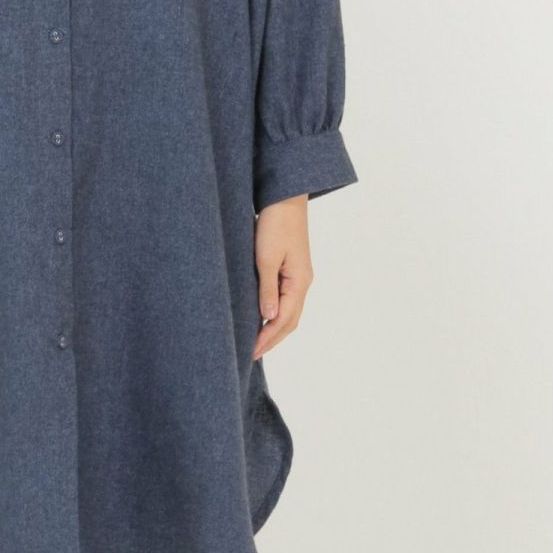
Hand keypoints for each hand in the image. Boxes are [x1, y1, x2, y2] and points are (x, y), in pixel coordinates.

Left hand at [251, 194, 312, 360]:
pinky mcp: (290, 268)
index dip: (268, 338)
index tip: (250, 353)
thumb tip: (268, 318)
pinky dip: (274, 312)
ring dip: (273, 328)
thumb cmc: (275, 224)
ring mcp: (298, 276)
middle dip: (271, 339)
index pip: (284, 320)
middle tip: (251, 354)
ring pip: (288, 311)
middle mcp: (302, 282)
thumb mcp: (266, 258)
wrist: (284, 198)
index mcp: (299, 282)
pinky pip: (284, 298)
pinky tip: (261, 316)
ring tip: (255, 342)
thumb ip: (267, 289)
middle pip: (289, 320)